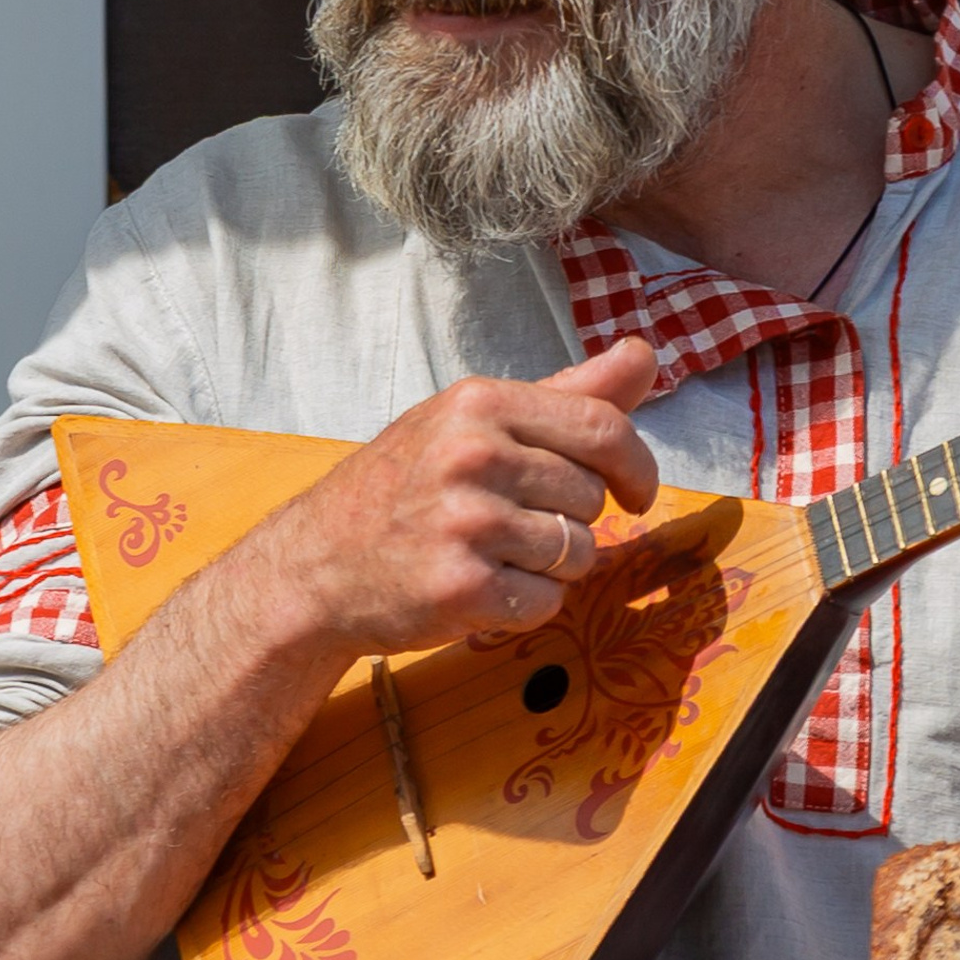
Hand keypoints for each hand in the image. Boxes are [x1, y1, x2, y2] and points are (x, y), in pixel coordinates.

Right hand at [206, 335, 660, 670]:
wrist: (314, 566)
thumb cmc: (405, 486)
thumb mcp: (474, 420)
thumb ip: (569, 392)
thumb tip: (645, 353)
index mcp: (479, 402)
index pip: (603, 428)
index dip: (637, 467)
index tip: (636, 493)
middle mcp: (472, 455)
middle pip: (591, 498)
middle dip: (571, 520)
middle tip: (510, 524)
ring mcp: (465, 523)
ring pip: (577, 553)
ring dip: (550, 567)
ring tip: (491, 555)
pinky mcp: (460, 588)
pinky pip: (546, 602)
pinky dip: (524, 606)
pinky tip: (479, 589)